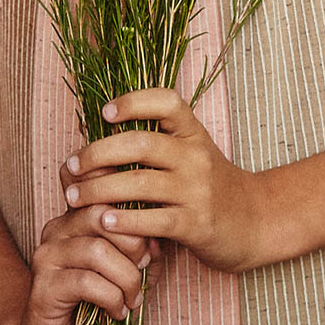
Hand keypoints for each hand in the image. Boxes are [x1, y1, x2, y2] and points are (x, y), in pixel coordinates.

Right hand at [16, 201, 159, 324]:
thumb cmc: (96, 300)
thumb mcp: (126, 269)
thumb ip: (142, 249)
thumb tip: (156, 238)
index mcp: (74, 217)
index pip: (103, 194)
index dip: (132, 213)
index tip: (148, 244)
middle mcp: (56, 229)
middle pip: (101, 215)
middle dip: (132, 243)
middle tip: (143, 268)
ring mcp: (47, 256)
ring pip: (96, 250)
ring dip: (126, 277)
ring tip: (133, 298)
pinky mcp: (43, 287)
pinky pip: (86, 282)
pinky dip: (111, 298)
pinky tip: (117, 311)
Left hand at [63, 88, 262, 273]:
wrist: (253, 220)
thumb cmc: (210, 184)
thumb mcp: (191, 153)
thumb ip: (157, 142)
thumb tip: (100, 139)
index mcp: (192, 131)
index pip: (166, 101)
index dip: (134, 101)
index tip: (105, 113)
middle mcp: (195, 155)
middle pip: (141, 143)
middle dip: (98, 153)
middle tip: (71, 165)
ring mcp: (196, 188)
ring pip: (140, 183)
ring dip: (99, 190)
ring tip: (75, 196)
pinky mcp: (196, 223)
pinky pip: (153, 220)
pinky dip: (125, 220)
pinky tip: (104, 221)